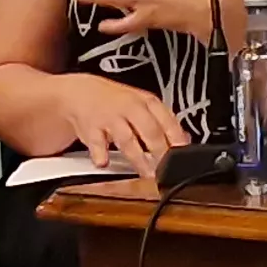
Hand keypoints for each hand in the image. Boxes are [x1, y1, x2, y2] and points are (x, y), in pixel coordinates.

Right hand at [53, 75, 187, 173]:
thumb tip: (184, 140)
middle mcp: (130, 109)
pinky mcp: (91, 129)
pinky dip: (100, 154)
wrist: (82, 93)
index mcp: (147, 103)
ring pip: (127, 139)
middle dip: (161, 152)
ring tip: (147, 173)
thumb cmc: (117, 102)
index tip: (183, 156)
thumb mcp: (144, 105)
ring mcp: (110, 118)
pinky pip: (96, 143)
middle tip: (167, 169)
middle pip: (150, 131)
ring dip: (138, 159)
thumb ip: (163, 123)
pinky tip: (104, 163)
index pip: (168, 121)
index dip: (177, 140)